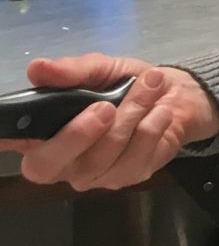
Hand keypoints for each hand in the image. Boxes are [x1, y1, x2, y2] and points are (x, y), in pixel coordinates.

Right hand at [0, 53, 218, 190]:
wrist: (175, 95)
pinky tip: (161, 110)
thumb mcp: (101, 69)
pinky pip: (137, 156)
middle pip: (48, 165)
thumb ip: (72, 71)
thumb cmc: (125, 84)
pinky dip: (153, 125)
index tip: (4, 134)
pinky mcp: (127, 178)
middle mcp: (60, 162)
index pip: (9, 143)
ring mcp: (93, 175)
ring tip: (151, 85)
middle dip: (79, 133)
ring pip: (104, 153)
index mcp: (41, 134)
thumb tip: (39, 68)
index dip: (4, 139)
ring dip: (133, 112)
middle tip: (107, 105)